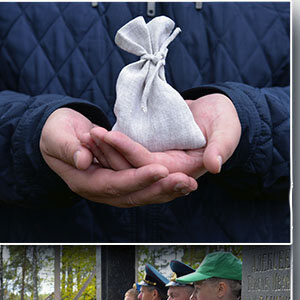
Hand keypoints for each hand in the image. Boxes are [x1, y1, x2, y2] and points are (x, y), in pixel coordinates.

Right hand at [40, 108, 178, 206]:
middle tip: (185, 181)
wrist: (56, 134)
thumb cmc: (56, 132)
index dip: (137, 178)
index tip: (160, 169)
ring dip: (166, 192)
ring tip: (190, 184)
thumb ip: (69, 148)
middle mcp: (98, 191)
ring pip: (141, 196)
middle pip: (131, 196)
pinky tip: (182, 183)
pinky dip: (163, 187)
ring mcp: (110, 189)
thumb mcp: (57, 135)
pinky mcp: (120, 183)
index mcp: (82, 181)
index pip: (113, 184)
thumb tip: (83, 160)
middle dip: (159, 189)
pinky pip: (143, 189)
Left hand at [86, 93, 238, 179]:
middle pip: (128, 168)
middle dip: (107, 152)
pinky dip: (107, 146)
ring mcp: (151, 166)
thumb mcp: (226, 129)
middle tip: (89, 134)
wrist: (217, 110)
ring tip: (86, 132)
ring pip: (121, 163)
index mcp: (180, 172)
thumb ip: (222, 146)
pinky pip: (121, 155)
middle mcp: (162, 174)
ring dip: (103, 149)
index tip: (109, 135)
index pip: (147, 165)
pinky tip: (91, 135)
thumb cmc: (224, 118)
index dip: (128, 150)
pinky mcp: (144, 157)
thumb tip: (214, 166)